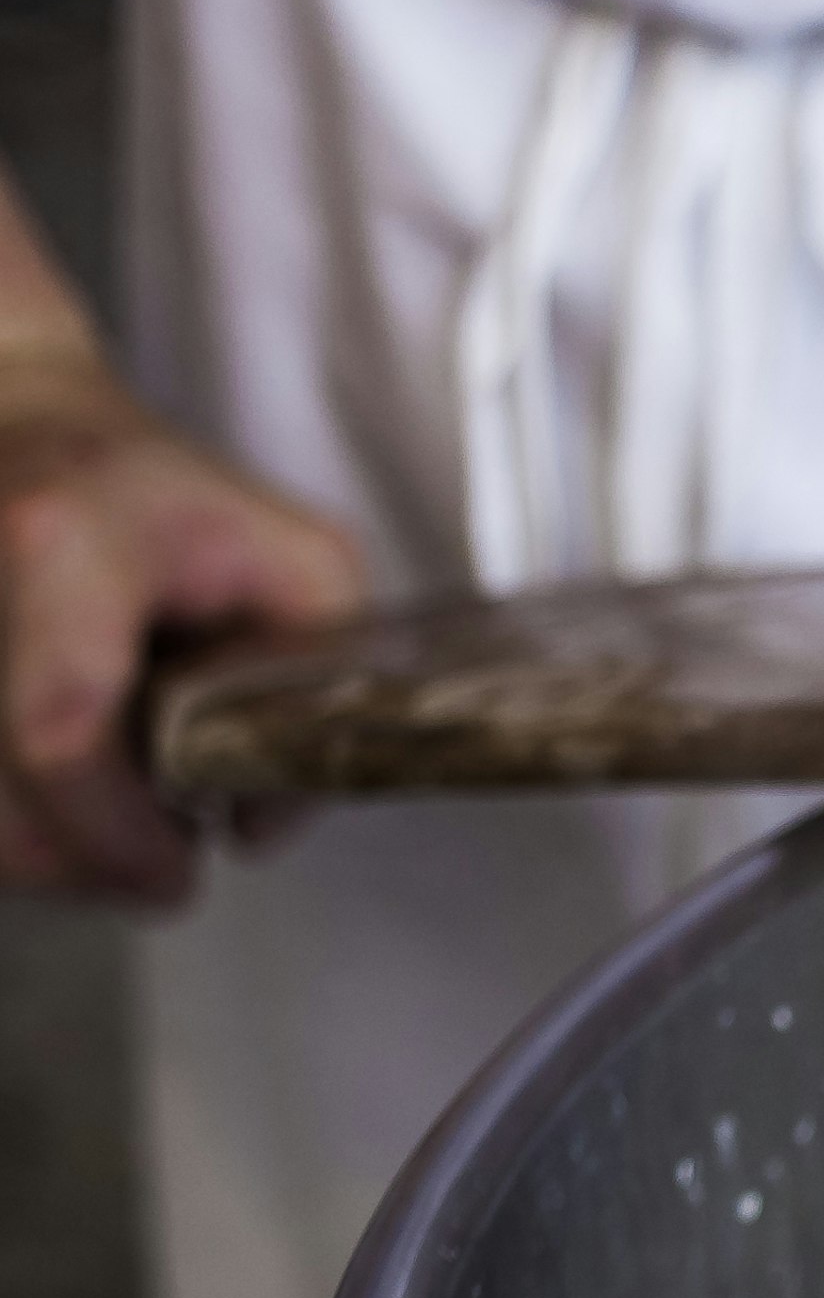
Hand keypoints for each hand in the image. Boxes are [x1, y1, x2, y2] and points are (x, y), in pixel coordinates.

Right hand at [0, 346, 360, 902]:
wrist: (15, 426)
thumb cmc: (152, 496)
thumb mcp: (295, 560)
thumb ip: (318, 686)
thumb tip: (254, 822)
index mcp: (60, 548)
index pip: (60, 738)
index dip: (116, 837)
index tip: (169, 871)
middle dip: (81, 859)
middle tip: (146, 847)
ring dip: (37, 845)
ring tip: (101, 807)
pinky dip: (7, 816)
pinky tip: (49, 789)